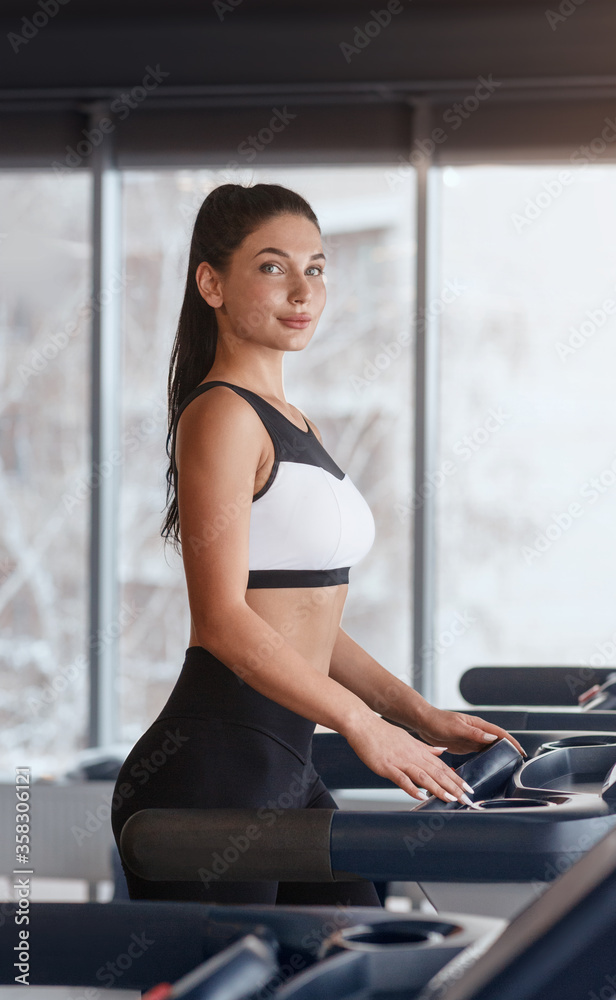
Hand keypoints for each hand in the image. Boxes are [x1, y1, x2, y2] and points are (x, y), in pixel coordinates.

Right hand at [344, 714, 476, 804]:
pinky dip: (412, 789)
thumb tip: (443, 751)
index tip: (468, 789)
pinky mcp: (387, 767)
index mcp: (418, 750)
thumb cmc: (383, 733)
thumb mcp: (409, 738)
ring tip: (451, 799)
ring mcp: (400, 761)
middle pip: (437, 773)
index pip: (442, 767)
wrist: (363, 724)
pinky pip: (402, 779)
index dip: (456, 778)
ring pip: (424, 776)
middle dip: (454, 787)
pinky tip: (421, 797)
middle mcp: (413, 756)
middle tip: (467, 799)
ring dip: (438, 789)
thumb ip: (426, 748)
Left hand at [412, 707, 526, 756]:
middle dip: (509, 750)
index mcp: (477, 725)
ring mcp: (472, 739)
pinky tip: (490, 766)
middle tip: (519, 763)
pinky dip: (487, 759)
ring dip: (499, 755)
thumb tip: (491, 737)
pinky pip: (480, 753)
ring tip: (509, 766)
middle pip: (498, 741)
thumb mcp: (456, 727)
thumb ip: (474, 733)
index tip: (521, 751)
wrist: (424, 723)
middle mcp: (477, 732)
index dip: (512, 742)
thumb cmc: (438, 721)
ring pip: (490, 748)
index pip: (500, 733)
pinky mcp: (465, 746)